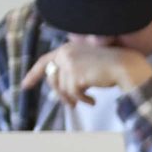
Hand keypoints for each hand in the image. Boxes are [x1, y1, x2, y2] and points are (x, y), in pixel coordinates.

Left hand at [20, 42, 151, 106]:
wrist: (126, 67)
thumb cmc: (111, 67)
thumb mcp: (87, 64)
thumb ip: (71, 69)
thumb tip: (60, 88)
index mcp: (67, 48)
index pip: (44, 61)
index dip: (33, 74)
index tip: (25, 85)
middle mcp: (65, 53)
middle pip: (52, 78)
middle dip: (60, 94)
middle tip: (70, 104)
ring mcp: (70, 63)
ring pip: (62, 87)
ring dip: (74, 98)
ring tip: (85, 101)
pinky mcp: (76, 74)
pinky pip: (73, 93)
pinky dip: (82, 100)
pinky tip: (92, 101)